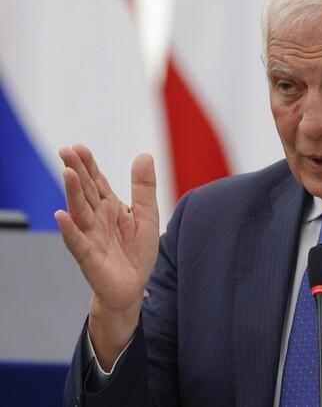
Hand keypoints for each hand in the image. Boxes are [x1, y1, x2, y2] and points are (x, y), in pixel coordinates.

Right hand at [55, 145, 158, 367]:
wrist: (134, 286)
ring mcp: (91, 236)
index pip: (96, 182)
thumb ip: (143, 187)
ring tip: (67, 173)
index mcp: (110, 207)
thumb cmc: (137, 251)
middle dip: (76, 171)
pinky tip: (61, 216)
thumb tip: (144, 155)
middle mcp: (97, 219)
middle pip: (84, 191)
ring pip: (79, 211)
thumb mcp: (147, 215)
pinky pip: (78, 242)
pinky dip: (69, 229)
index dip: (88, 165)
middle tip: (65, 151)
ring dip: (72, 193)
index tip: (79, 147)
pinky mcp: (89, 257)